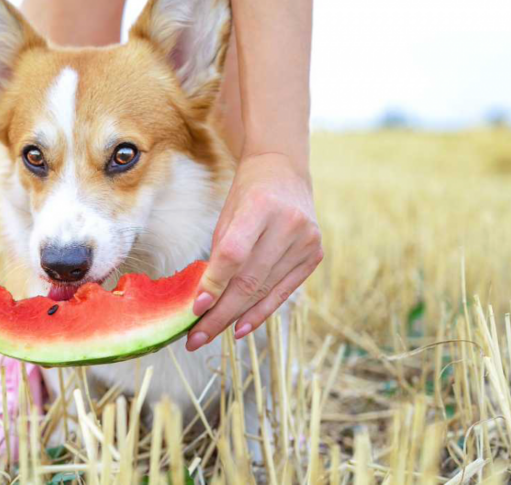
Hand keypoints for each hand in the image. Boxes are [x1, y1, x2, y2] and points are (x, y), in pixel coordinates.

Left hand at [185, 152, 322, 350]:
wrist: (285, 172)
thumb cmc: (249, 193)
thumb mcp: (228, 213)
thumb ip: (220, 253)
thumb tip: (203, 299)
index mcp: (261, 206)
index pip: (234, 253)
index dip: (214, 283)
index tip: (195, 309)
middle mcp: (289, 224)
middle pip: (250, 280)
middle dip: (220, 313)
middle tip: (196, 338)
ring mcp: (307, 241)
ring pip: (265, 291)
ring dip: (235, 317)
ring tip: (210, 334)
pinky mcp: (314, 255)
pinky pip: (283, 292)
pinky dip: (260, 313)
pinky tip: (240, 328)